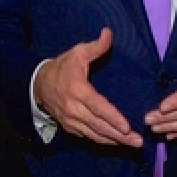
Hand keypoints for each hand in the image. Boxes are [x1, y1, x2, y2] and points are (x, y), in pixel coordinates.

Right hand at [34, 28, 142, 146]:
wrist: (38, 85)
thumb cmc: (62, 67)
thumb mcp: (77, 52)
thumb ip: (96, 46)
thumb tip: (109, 33)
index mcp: (78, 90)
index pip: (97, 107)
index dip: (112, 118)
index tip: (126, 126)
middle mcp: (74, 109)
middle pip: (99, 126)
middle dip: (119, 135)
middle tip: (138, 141)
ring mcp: (71, 120)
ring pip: (94, 135)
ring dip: (114, 141)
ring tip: (132, 144)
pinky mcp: (70, 127)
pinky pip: (88, 137)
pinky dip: (103, 141)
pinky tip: (117, 142)